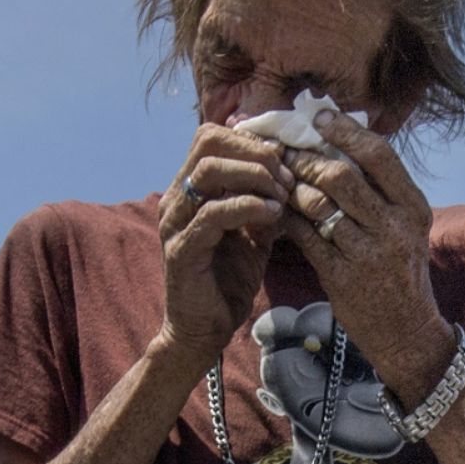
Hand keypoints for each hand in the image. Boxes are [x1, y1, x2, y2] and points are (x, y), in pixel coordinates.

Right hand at [157, 124, 294, 366]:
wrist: (206, 328)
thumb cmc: (230, 276)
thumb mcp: (255, 229)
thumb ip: (265, 196)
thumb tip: (290, 163)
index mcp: (190, 187)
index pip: (212, 135)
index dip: (252, 139)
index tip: (285, 158)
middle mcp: (176, 197)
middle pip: (209, 143)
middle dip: (255, 152)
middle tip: (286, 175)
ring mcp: (174, 222)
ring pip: (209, 171)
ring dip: (254, 175)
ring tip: (282, 194)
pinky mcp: (181, 249)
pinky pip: (212, 213)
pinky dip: (247, 206)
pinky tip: (272, 213)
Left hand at [281, 110, 447, 369]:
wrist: (407, 331)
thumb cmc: (401, 270)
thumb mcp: (406, 226)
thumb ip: (382, 190)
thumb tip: (344, 140)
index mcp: (413, 207)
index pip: (379, 155)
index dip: (345, 131)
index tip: (320, 118)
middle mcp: (394, 228)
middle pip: (341, 176)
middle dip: (307, 160)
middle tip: (287, 152)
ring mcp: (367, 254)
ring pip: (317, 204)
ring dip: (292, 187)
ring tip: (279, 179)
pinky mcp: (341, 277)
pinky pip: (304, 236)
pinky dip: (287, 218)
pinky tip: (278, 211)